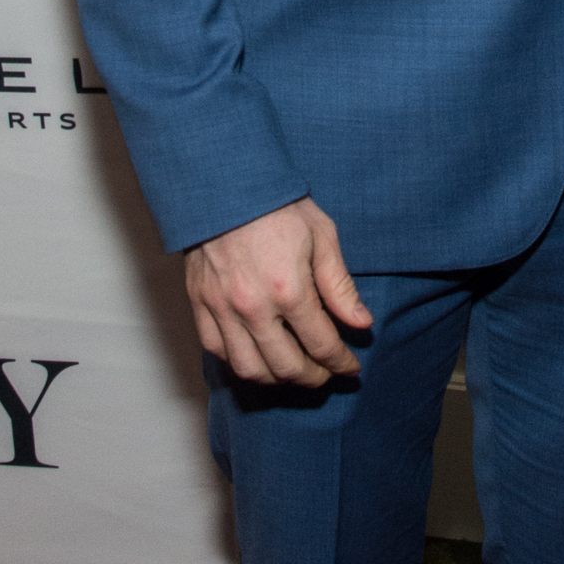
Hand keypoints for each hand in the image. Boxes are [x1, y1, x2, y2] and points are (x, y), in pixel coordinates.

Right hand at [184, 197, 372, 388]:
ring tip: (294, 370)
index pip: (322, 345)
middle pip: (287, 366)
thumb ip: (340, 286)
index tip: (351, 367)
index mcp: (289, 289)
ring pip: (249, 369)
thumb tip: (362, 324)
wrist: (225, 183)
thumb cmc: (278, 205)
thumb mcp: (322, 236)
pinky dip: (240, 362)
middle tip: (326, 373)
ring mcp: (222, 308)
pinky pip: (217, 351)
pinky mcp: (200, 304)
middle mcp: (253, 307)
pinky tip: (258, 356)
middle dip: (313, 377)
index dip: (342, 362)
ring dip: (277, 379)